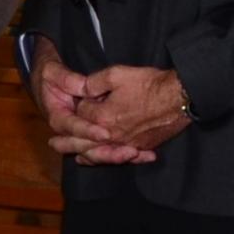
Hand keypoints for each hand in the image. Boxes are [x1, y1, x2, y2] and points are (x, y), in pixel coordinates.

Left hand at [48, 65, 192, 164]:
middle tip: (53, 144)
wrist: (180, 96)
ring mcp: (127, 143)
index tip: (82, 98)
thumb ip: (94, 82)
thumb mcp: (118, 74)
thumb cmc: (149, 83)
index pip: (81, 115)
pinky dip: (110, 158)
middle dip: (67, 141)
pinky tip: (107, 159)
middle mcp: (111, 136)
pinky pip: (121, 157)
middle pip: (84, 141)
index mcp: (102, 118)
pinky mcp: (141, 146)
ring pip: (101, 153)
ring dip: (85, 155)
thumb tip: (80, 89)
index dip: (80, 104)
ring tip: (74, 156)